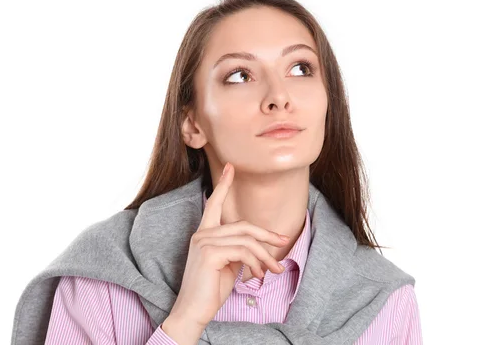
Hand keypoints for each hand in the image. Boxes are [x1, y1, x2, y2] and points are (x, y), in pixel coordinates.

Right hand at [168, 162, 289, 327]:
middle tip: (283, 242)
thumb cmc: (211, 290)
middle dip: (266, 234)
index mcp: (204, 233)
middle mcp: (202, 234)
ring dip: (265, 257)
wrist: (193, 312)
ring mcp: (204, 242)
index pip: (213, 203)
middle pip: (243, 225)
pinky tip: (257, 276)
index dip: (223, 185)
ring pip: (247, 240)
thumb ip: (238, 249)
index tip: (231, 167)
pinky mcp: (210, 253)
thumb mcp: (229, 264)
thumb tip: (260, 246)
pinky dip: (256, 263)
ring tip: (273, 271)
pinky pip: (243, 252)